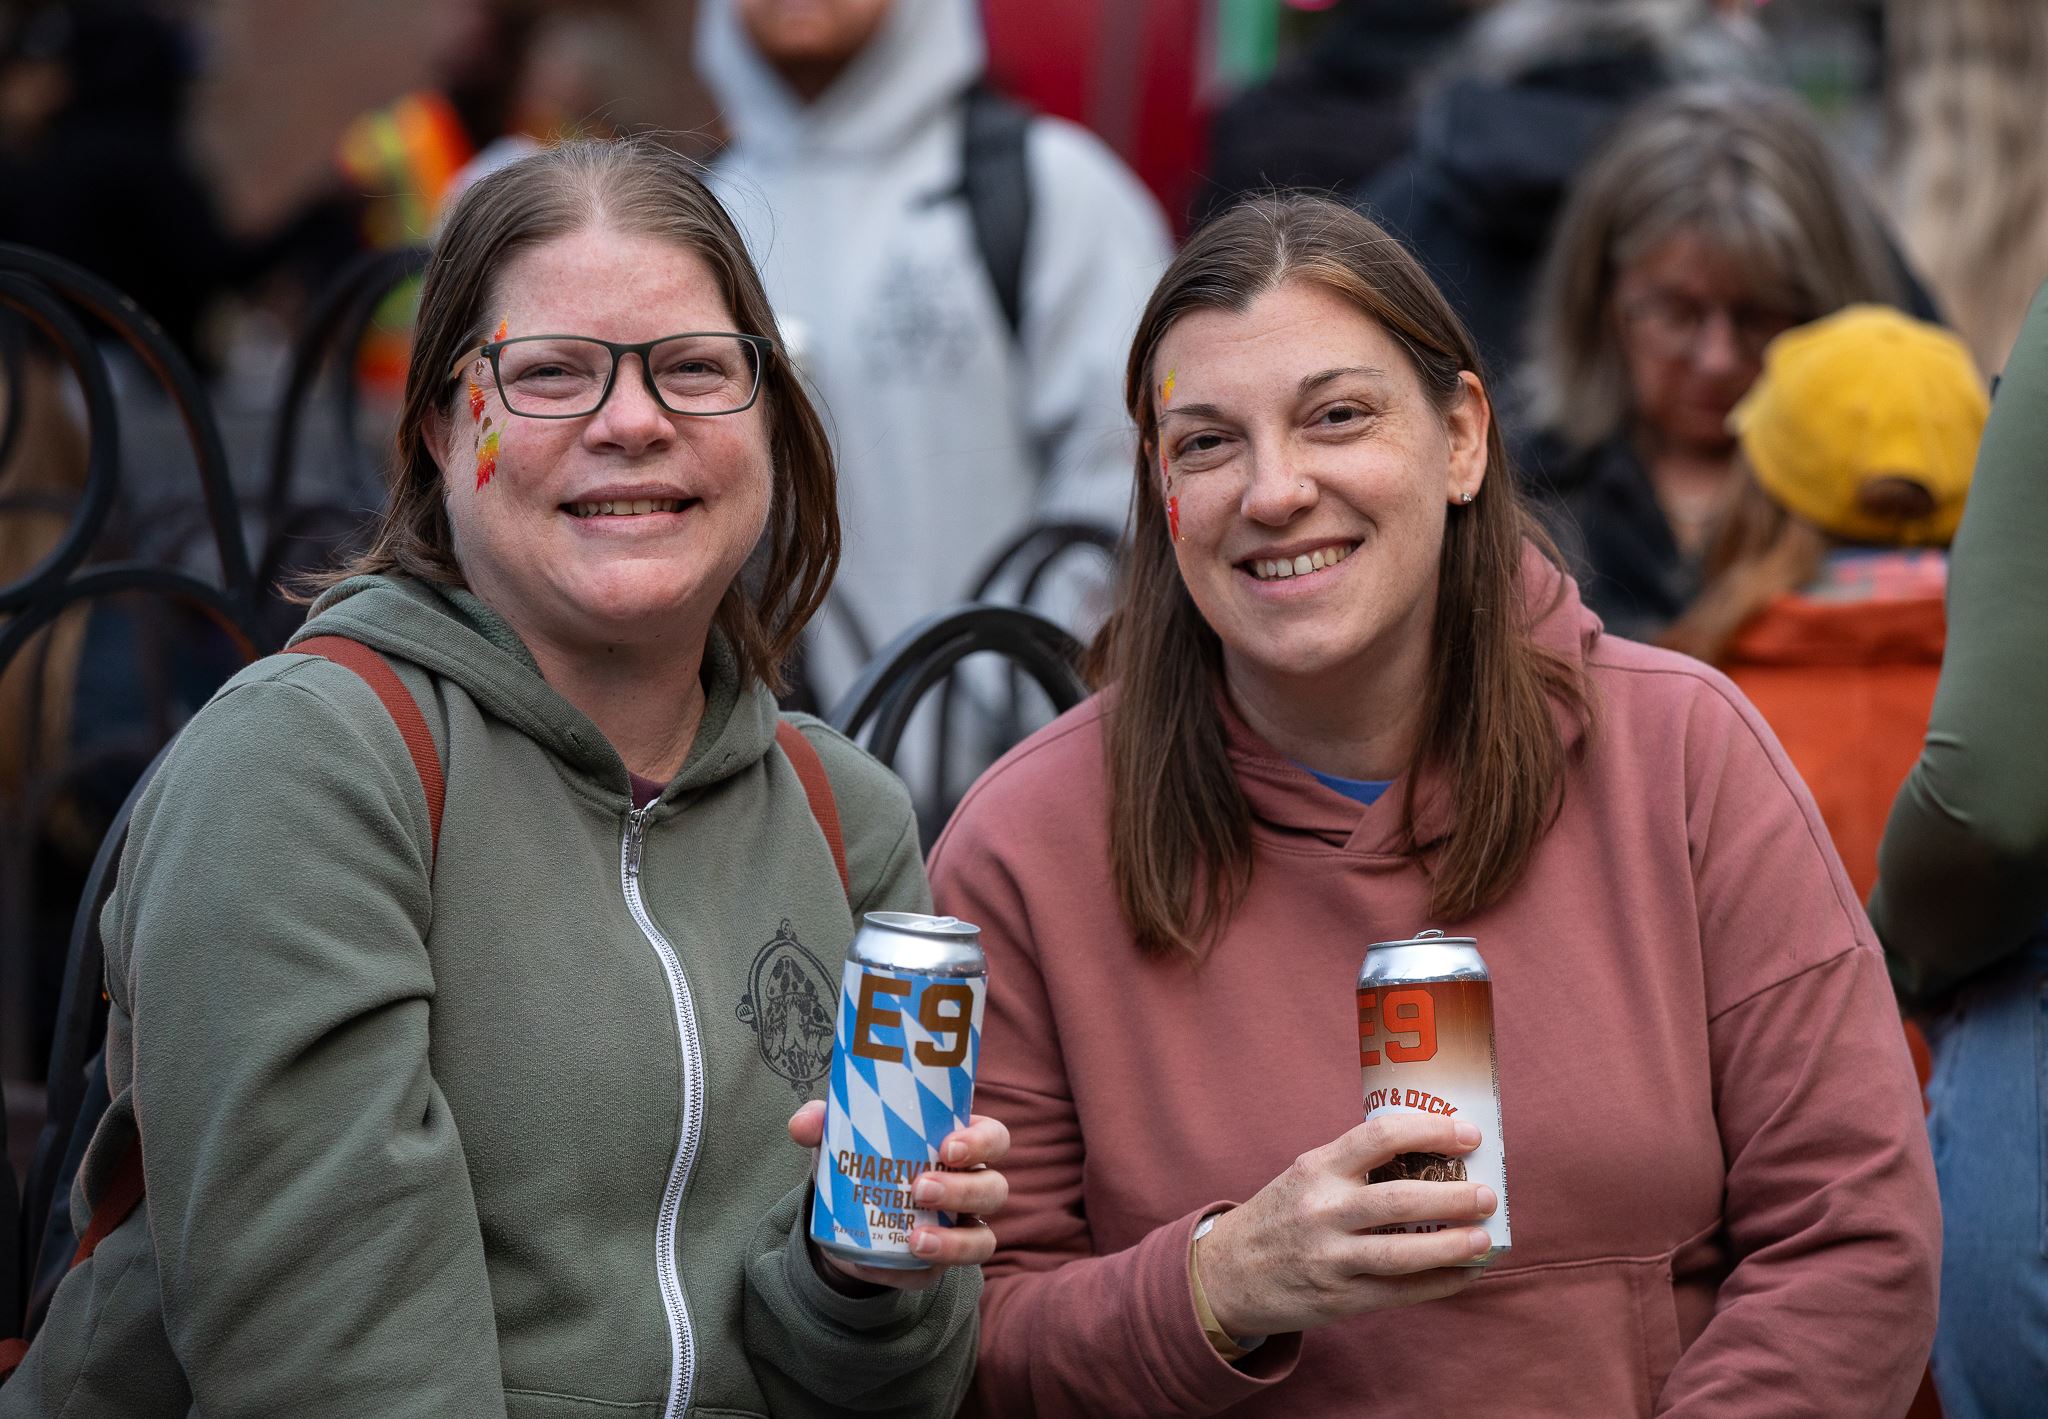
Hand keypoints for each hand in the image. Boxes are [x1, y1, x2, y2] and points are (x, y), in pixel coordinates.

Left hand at [787, 1100, 1009, 1291]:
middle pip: (995, 1189)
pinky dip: (907, 1274)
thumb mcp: (842, 1138)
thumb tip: (803, 1123)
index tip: (947, 1147)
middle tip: (920, 1189)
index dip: (982, 1143)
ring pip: (983, 1240)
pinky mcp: (933, 1267)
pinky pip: (934, 1276)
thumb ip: (822, 1124)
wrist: (842, 1217)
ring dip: (954, 1242)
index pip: (994, 1139)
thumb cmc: (861, 1159)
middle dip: (964, 1190)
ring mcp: (958, 1230)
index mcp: (959, 1145)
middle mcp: (970, 1187)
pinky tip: (875, 1265)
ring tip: (915, 1241)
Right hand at [1197, 1113, 1496, 1338]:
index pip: (1381, 1136)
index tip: (1469, 1134)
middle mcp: (1323, 1210)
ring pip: (1404, 1253)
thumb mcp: (1307, 1176)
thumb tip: (1433, 1155)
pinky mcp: (1340, 1298)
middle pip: (1401, 1199)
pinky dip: (1439, 1283)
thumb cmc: (1281, 1216)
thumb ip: (1356, 1165)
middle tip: (1488, 1194)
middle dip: (1454, 1197)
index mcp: (1317, 1168)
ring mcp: (1331, 1258)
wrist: (1227, 1274)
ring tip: (1484, 1237)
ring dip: (1453, 1245)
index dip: (1432, 1132)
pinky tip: (1465, 1274)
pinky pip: (1400, 1292)